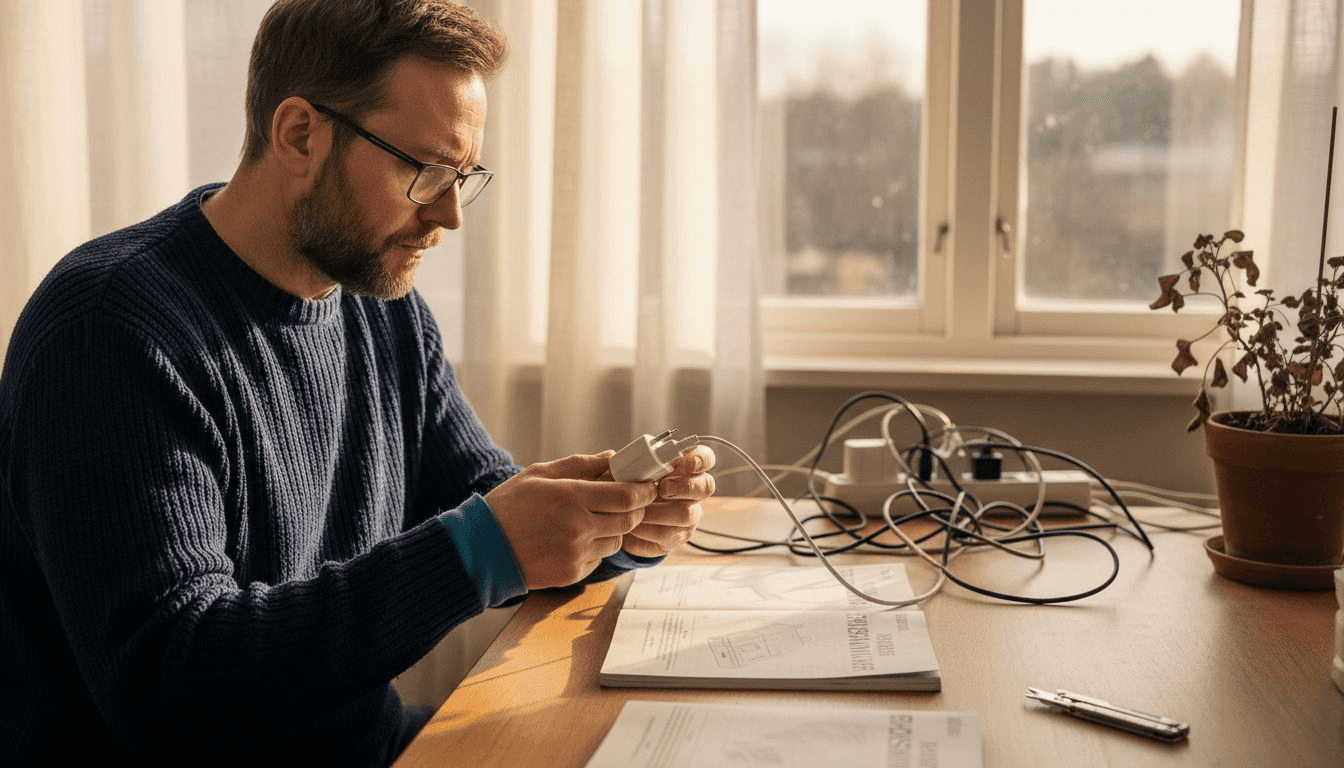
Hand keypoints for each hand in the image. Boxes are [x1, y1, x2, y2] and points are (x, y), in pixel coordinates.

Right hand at [485, 454, 656, 588]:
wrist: (482, 549)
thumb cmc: (509, 506)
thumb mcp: (540, 475)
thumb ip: (580, 465)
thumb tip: (612, 457)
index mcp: (571, 497)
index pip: (626, 496)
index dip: (643, 491)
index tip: (647, 486)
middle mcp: (578, 527)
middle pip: (629, 519)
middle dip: (636, 509)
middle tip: (630, 502)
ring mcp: (576, 553)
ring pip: (616, 540)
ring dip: (615, 529)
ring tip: (596, 520)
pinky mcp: (572, 573)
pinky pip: (599, 559)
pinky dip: (596, 548)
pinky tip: (576, 539)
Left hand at [621, 445, 715, 557]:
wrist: (621, 521)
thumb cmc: (628, 488)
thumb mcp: (627, 472)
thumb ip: (628, 464)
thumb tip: (615, 459)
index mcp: (684, 467)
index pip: (706, 458)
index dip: (701, 459)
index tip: (689, 463)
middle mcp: (693, 490)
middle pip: (706, 486)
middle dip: (685, 486)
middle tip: (663, 488)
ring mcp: (689, 514)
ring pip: (688, 513)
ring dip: (660, 511)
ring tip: (639, 510)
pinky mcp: (678, 536)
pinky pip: (669, 534)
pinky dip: (648, 529)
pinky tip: (634, 526)